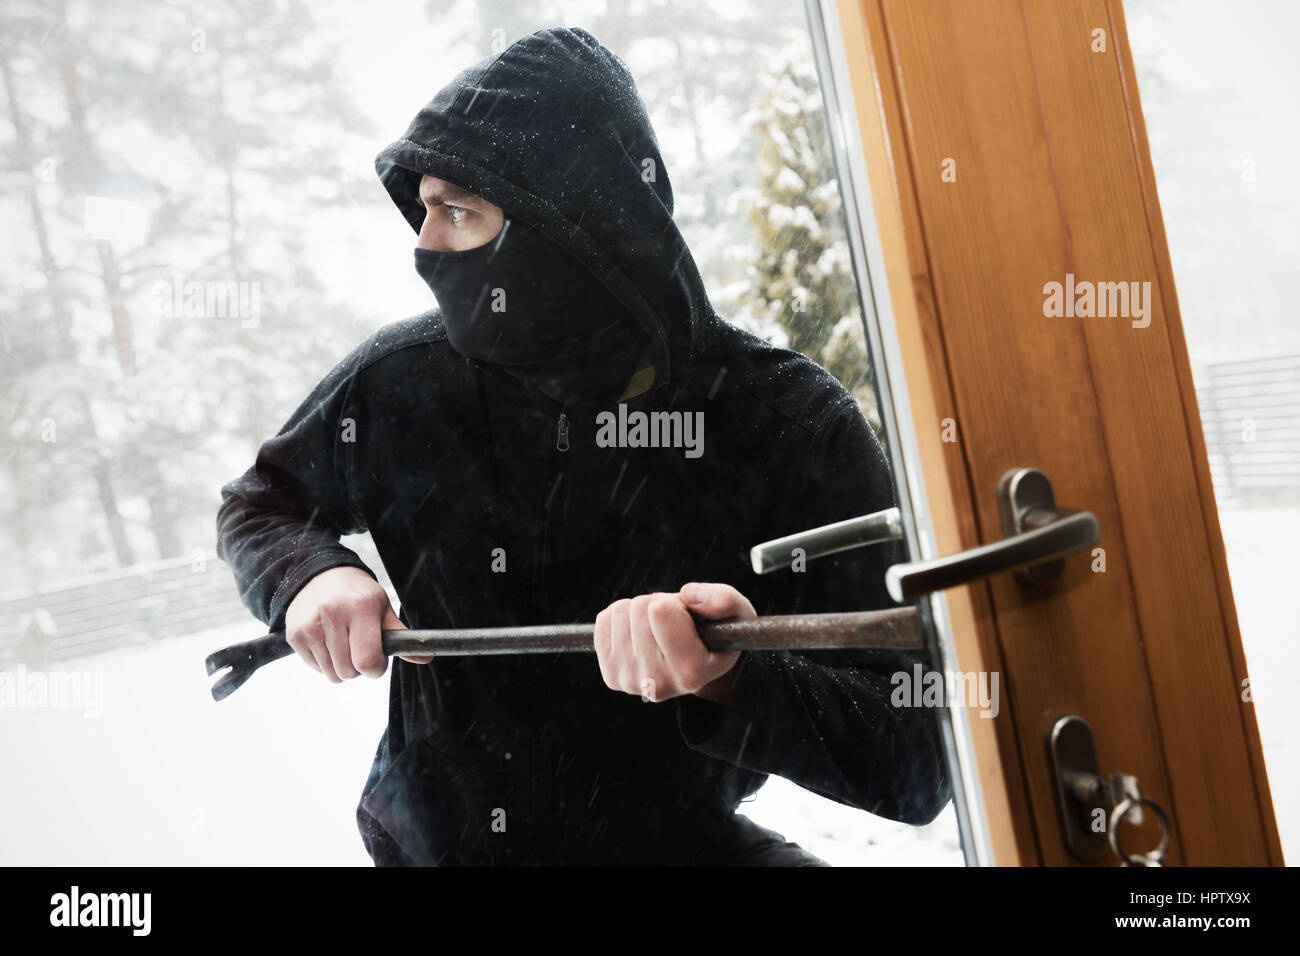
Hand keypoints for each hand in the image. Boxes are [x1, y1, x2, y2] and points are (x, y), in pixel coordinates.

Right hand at [283, 566, 429, 681]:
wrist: (319, 576)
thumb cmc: (357, 595)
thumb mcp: (381, 607)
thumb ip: (401, 636)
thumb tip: (426, 659)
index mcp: (362, 607)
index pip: (368, 661)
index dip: (376, 668)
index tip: (377, 659)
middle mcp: (333, 614)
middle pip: (349, 672)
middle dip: (359, 668)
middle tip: (359, 647)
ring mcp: (310, 625)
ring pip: (332, 675)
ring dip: (341, 667)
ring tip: (343, 643)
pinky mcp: (295, 635)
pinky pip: (316, 669)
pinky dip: (325, 662)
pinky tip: (328, 641)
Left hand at [593, 582, 753, 704]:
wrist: (700, 668)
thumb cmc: (719, 636)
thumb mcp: (737, 613)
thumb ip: (723, 600)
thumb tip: (689, 595)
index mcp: (691, 672)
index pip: (660, 611)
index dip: (677, 603)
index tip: (690, 617)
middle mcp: (658, 684)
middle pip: (639, 609)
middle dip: (658, 605)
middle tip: (675, 623)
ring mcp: (630, 682)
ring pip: (619, 612)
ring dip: (640, 611)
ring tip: (660, 628)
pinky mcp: (612, 675)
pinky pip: (604, 621)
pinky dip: (622, 618)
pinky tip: (642, 633)